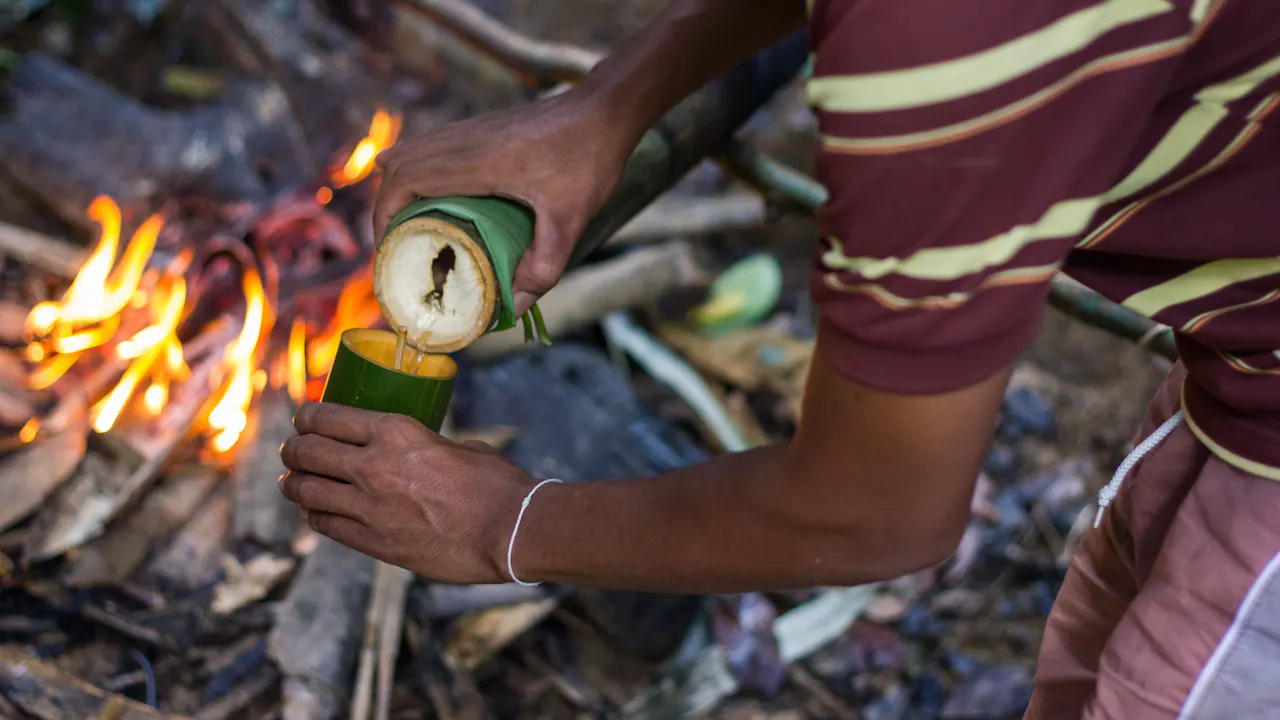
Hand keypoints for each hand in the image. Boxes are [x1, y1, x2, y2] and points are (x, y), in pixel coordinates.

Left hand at [278, 402, 534, 583]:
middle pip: (307, 452)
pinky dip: (314, 514)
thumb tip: (420, 452)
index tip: (303, 419)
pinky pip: (325, 525)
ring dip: (294, 483)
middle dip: (294, 449)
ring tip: (293, 481)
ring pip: (306, 490)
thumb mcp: (457, 446)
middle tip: (294, 450)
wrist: (510, 531)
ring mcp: (369, 508)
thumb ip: (426, 447)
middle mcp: (373, 466)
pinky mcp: (374, 543)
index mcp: (395, 432)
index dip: (306, 416)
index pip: (326, 417)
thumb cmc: (495, 484)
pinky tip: (314, 511)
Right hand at [372, 89, 633, 315]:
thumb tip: (517, 306)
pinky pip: (433, 142)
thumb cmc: (588, 159)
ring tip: (406, 220)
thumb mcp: (570, 220)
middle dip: (387, 204)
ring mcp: (473, 128)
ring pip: (414, 148)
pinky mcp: (484, 125)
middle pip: (400, 164)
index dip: (385, 212)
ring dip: (400, 182)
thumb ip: (545, 265)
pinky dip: (418, 164)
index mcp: (477, 162)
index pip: (406, 179)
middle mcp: (466, 140)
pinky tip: (429, 187)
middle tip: (396, 242)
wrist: (606, 110)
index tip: (387, 245)